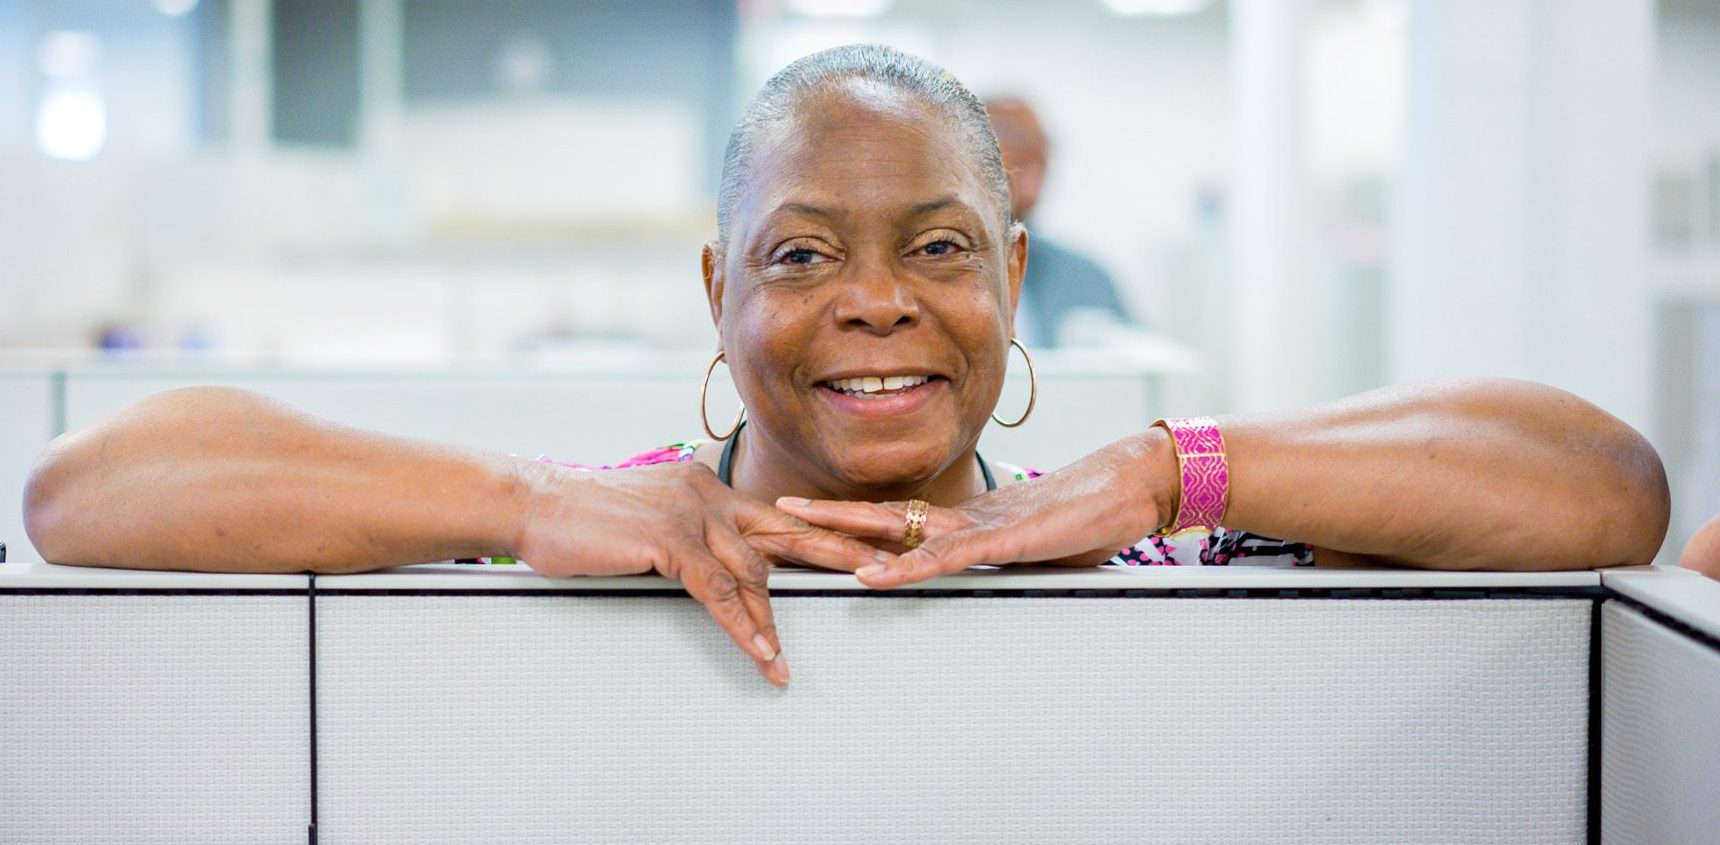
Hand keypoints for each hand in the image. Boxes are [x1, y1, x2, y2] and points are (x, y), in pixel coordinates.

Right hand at [511, 460, 893, 685]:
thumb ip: (687, 535)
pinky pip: (716, 591)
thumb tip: (711, 565)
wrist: (536, 503)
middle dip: (841, 551)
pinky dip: (742, 626)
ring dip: (780, 617)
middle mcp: (709, 496)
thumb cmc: (588, 519)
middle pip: (788, 530)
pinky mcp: (668, 539)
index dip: (823, 532)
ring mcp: (691, 515)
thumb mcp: (649, 520)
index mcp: (709, 489)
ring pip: (754, 570)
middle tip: (887, 566)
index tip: (865, 541)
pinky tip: (761, 653)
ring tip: (804, 647)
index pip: (778, 515)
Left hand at [776, 430, 1174, 587]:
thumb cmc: (1084, 521)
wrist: (1129, 487)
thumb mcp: (1026, 552)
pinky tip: (871, 574)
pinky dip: (905, 567)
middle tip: (759, 518)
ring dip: (837, 529)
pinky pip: (943, 558)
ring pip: (892, 528)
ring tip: (789, 529)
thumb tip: (976, 580)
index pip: (883, 525)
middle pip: (868, 517)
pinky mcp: (1001, 541)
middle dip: (812, 518)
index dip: (835, 527)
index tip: (791, 532)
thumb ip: (993, 564)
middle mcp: (956, 519)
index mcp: (958, 524)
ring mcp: (974, 526)